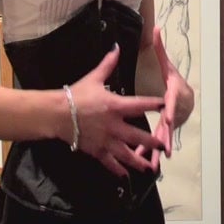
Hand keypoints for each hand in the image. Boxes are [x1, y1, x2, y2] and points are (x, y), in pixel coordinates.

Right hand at [69, 46, 164, 176]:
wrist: (56, 114)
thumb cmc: (75, 94)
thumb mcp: (93, 78)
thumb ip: (108, 64)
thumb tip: (116, 47)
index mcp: (115, 105)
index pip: (140, 104)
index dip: (155, 105)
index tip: (167, 107)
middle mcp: (114, 125)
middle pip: (138, 135)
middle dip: (152, 141)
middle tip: (163, 145)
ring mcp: (105, 140)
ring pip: (126, 153)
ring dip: (139, 160)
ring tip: (149, 167)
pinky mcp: (95, 150)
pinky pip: (109, 162)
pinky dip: (117, 170)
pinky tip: (125, 176)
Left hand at [147, 26, 193, 168]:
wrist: (186, 97)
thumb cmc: (174, 80)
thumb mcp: (167, 65)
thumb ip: (160, 49)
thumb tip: (155, 28)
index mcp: (172, 95)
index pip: (171, 101)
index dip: (169, 107)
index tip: (168, 115)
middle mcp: (172, 111)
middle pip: (169, 124)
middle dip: (166, 136)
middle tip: (164, 147)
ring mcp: (169, 123)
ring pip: (163, 137)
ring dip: (159, 150)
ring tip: (154, 163)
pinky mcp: (164, 131)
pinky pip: (158, 143)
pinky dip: (153, 154)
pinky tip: (146, 164)